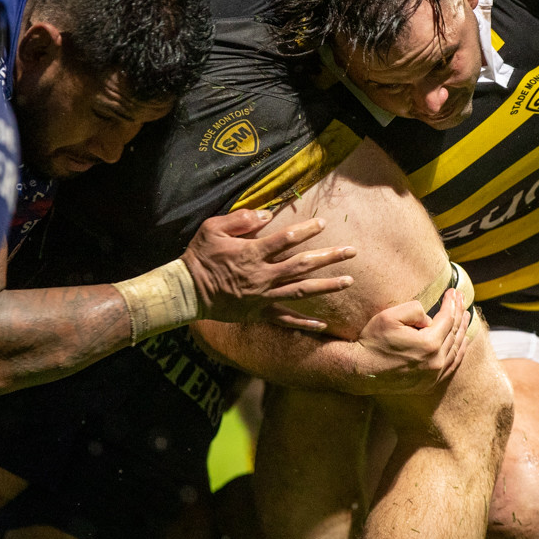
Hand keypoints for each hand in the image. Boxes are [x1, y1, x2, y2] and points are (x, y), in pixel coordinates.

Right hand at [181, 210, 356, 322]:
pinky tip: (323, 324)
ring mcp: (263, 296)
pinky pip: (285, 320)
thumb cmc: (199, 257)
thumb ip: (240, 219)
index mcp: (252, 253)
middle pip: (303, 264)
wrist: (187, 291)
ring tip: (349, 281)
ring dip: (327, 286)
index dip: (306, 230)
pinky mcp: (259, 313)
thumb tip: (266, 214)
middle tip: (352, 251)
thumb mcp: (212, 229)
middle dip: (329, 257)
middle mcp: (263, 275)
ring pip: (301, 290)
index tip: (323, 223)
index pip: (286, 239)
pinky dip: (304, 323)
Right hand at [347, 289, 471, 394]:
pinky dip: (458, 352)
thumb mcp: (390, 316)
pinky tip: (462, 343)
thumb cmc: (373, 341)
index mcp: (430, 344)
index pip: (448, 318)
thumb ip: (415, 310)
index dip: (451, 303)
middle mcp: (436, 361)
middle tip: (461, 299)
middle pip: (454, 333)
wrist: (359, 371)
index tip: (453, 291)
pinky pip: (450, 366)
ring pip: (456, 349)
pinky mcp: (428, 383)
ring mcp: (433, 375)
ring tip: (466, 317)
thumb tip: (429, 318)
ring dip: (462, 331)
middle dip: (459, 313)